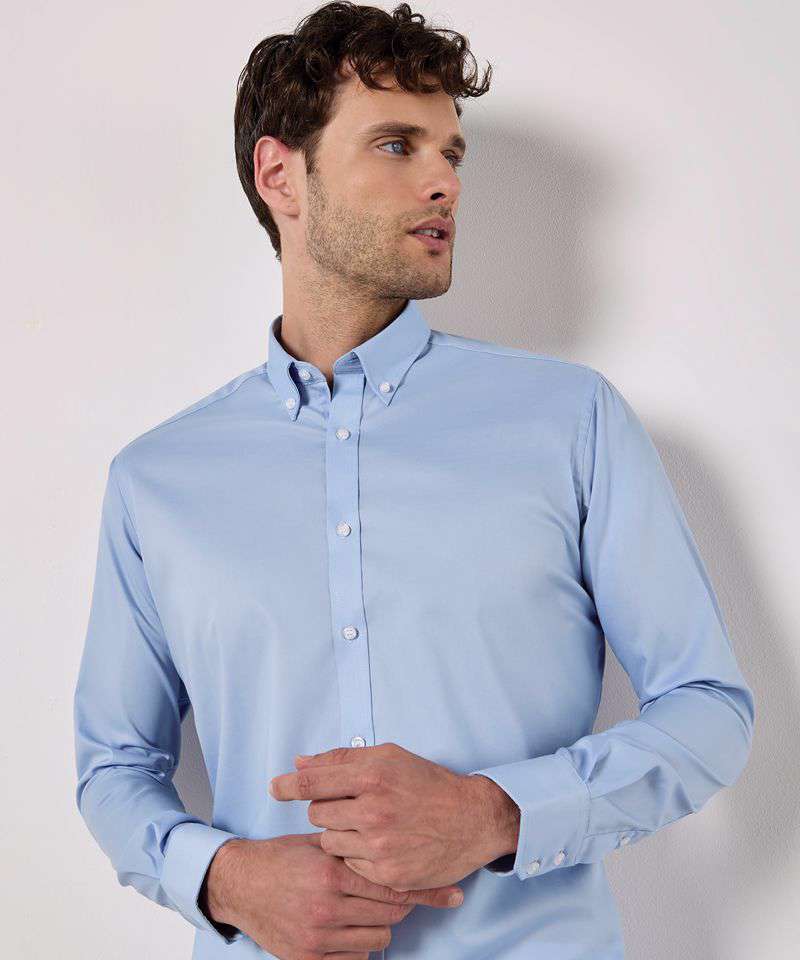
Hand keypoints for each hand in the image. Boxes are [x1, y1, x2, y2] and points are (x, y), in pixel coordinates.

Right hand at [202, 832, 463, 958]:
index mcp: (332, 872)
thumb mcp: (319, 842)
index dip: (426, 890)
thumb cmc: (282, 858)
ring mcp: (318, 936)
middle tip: (395, 890)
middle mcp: (327, 906)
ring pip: (379, 936)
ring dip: (379, 922)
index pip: (393, 884)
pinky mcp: (308, 958)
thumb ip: (355, 845)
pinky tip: (349, 925)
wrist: (240, 884)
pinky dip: (359, 942)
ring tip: (364, 906)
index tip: (454, 895)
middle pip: (392, 912)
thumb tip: (397, 845)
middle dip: (399, 901)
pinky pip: (356, 956)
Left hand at [268, 742, 518, 891]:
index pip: (313, 781)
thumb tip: (301, 763)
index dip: (288, 785)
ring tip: (367, 825)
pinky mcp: (387, 873)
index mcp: (372, 776)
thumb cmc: (428, 784)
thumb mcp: (389, 757)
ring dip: (339, 834)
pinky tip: (379, 844)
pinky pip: (350, 865)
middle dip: (327, 808)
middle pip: (317, 813)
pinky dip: (358, 855)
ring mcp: (380, 845)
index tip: (275, 788)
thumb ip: (342, 759)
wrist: (471, 819)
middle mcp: (374, 810)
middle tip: (351, 806)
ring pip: (329, 842)